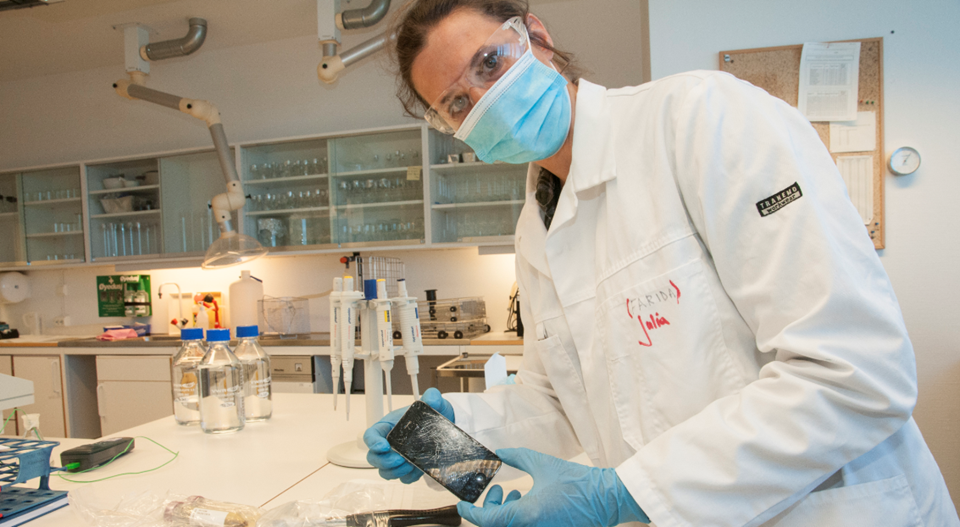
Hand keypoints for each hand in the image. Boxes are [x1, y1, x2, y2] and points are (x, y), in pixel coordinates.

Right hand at [363, 388, 454, 483]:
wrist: (446, 425)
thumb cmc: (433, 413)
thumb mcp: (433, 402)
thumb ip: (432, 397)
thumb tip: (432, 398)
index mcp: (389, 426)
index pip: (371, 434)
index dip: (372, 442)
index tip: (383, 446)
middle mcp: (390, 443)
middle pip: (373, 457)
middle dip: (384, 461)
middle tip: (399, 459)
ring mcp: (398, 457)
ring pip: (385, 471)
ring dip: (395, 472)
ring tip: (410, 465)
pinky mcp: (409, 468)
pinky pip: (403, 479)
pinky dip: (409, 477)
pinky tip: (418, 469)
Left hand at [457, 448, 648, 526]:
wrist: (607, 499)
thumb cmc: (579, 483)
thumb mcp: (542, 463)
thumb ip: (516, 456)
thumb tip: (498, 454)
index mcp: (527, 516)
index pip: (487, 520)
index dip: (470, 512)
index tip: (462, 504)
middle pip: (496, 526)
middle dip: (489, 510)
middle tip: (494, 492)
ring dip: (504, 513)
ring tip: (512, 494)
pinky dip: (518, 517)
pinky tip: (526, 500)